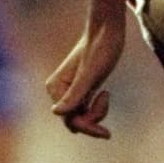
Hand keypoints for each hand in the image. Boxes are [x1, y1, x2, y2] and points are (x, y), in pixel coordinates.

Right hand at [45, 14, 126, 138]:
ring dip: (96, 112)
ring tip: (106, 93)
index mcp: (55, 87)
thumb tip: (56, 112)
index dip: (88, 126)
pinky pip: (86, 110)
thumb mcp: (90, 73)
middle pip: (74, 121)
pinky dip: (97, 108)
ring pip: (81, 117)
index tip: (107, 132)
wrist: (108, 30)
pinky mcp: (81, 89)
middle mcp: (58, 91)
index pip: (69, 120)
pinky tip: (104, 93)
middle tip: (106, 96)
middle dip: (92, 118)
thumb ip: (75, 93)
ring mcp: (69, 91)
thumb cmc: (100, 48)